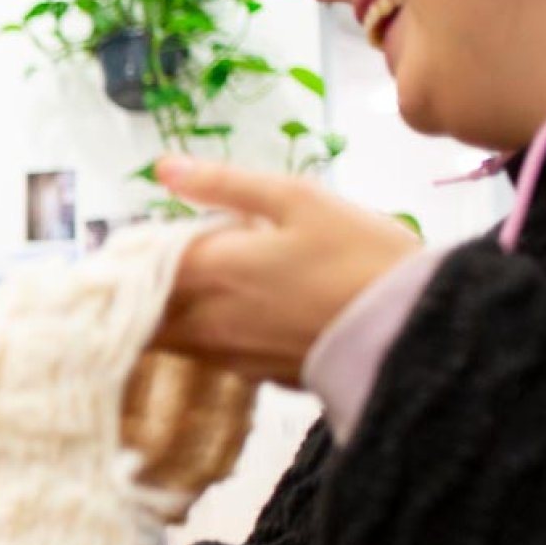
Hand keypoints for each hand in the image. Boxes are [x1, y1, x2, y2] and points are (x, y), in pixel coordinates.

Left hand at [150, 156, 421, 385]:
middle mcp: (206, 320)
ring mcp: (229, 355)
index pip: (136, 265)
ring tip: (201, 284)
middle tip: (157, 263)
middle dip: (142, 287)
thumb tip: (163, 168)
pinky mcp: (255, 376)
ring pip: (173, 336)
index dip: (130, 250)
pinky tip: (238, 313)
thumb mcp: (298, 199)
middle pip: (144, 309)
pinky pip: (209, 355)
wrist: (415, 331)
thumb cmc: (361, 255)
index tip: (137, 237)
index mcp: (210, 270)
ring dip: (171, 312)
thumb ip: (224, 184)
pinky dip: (206, 334)